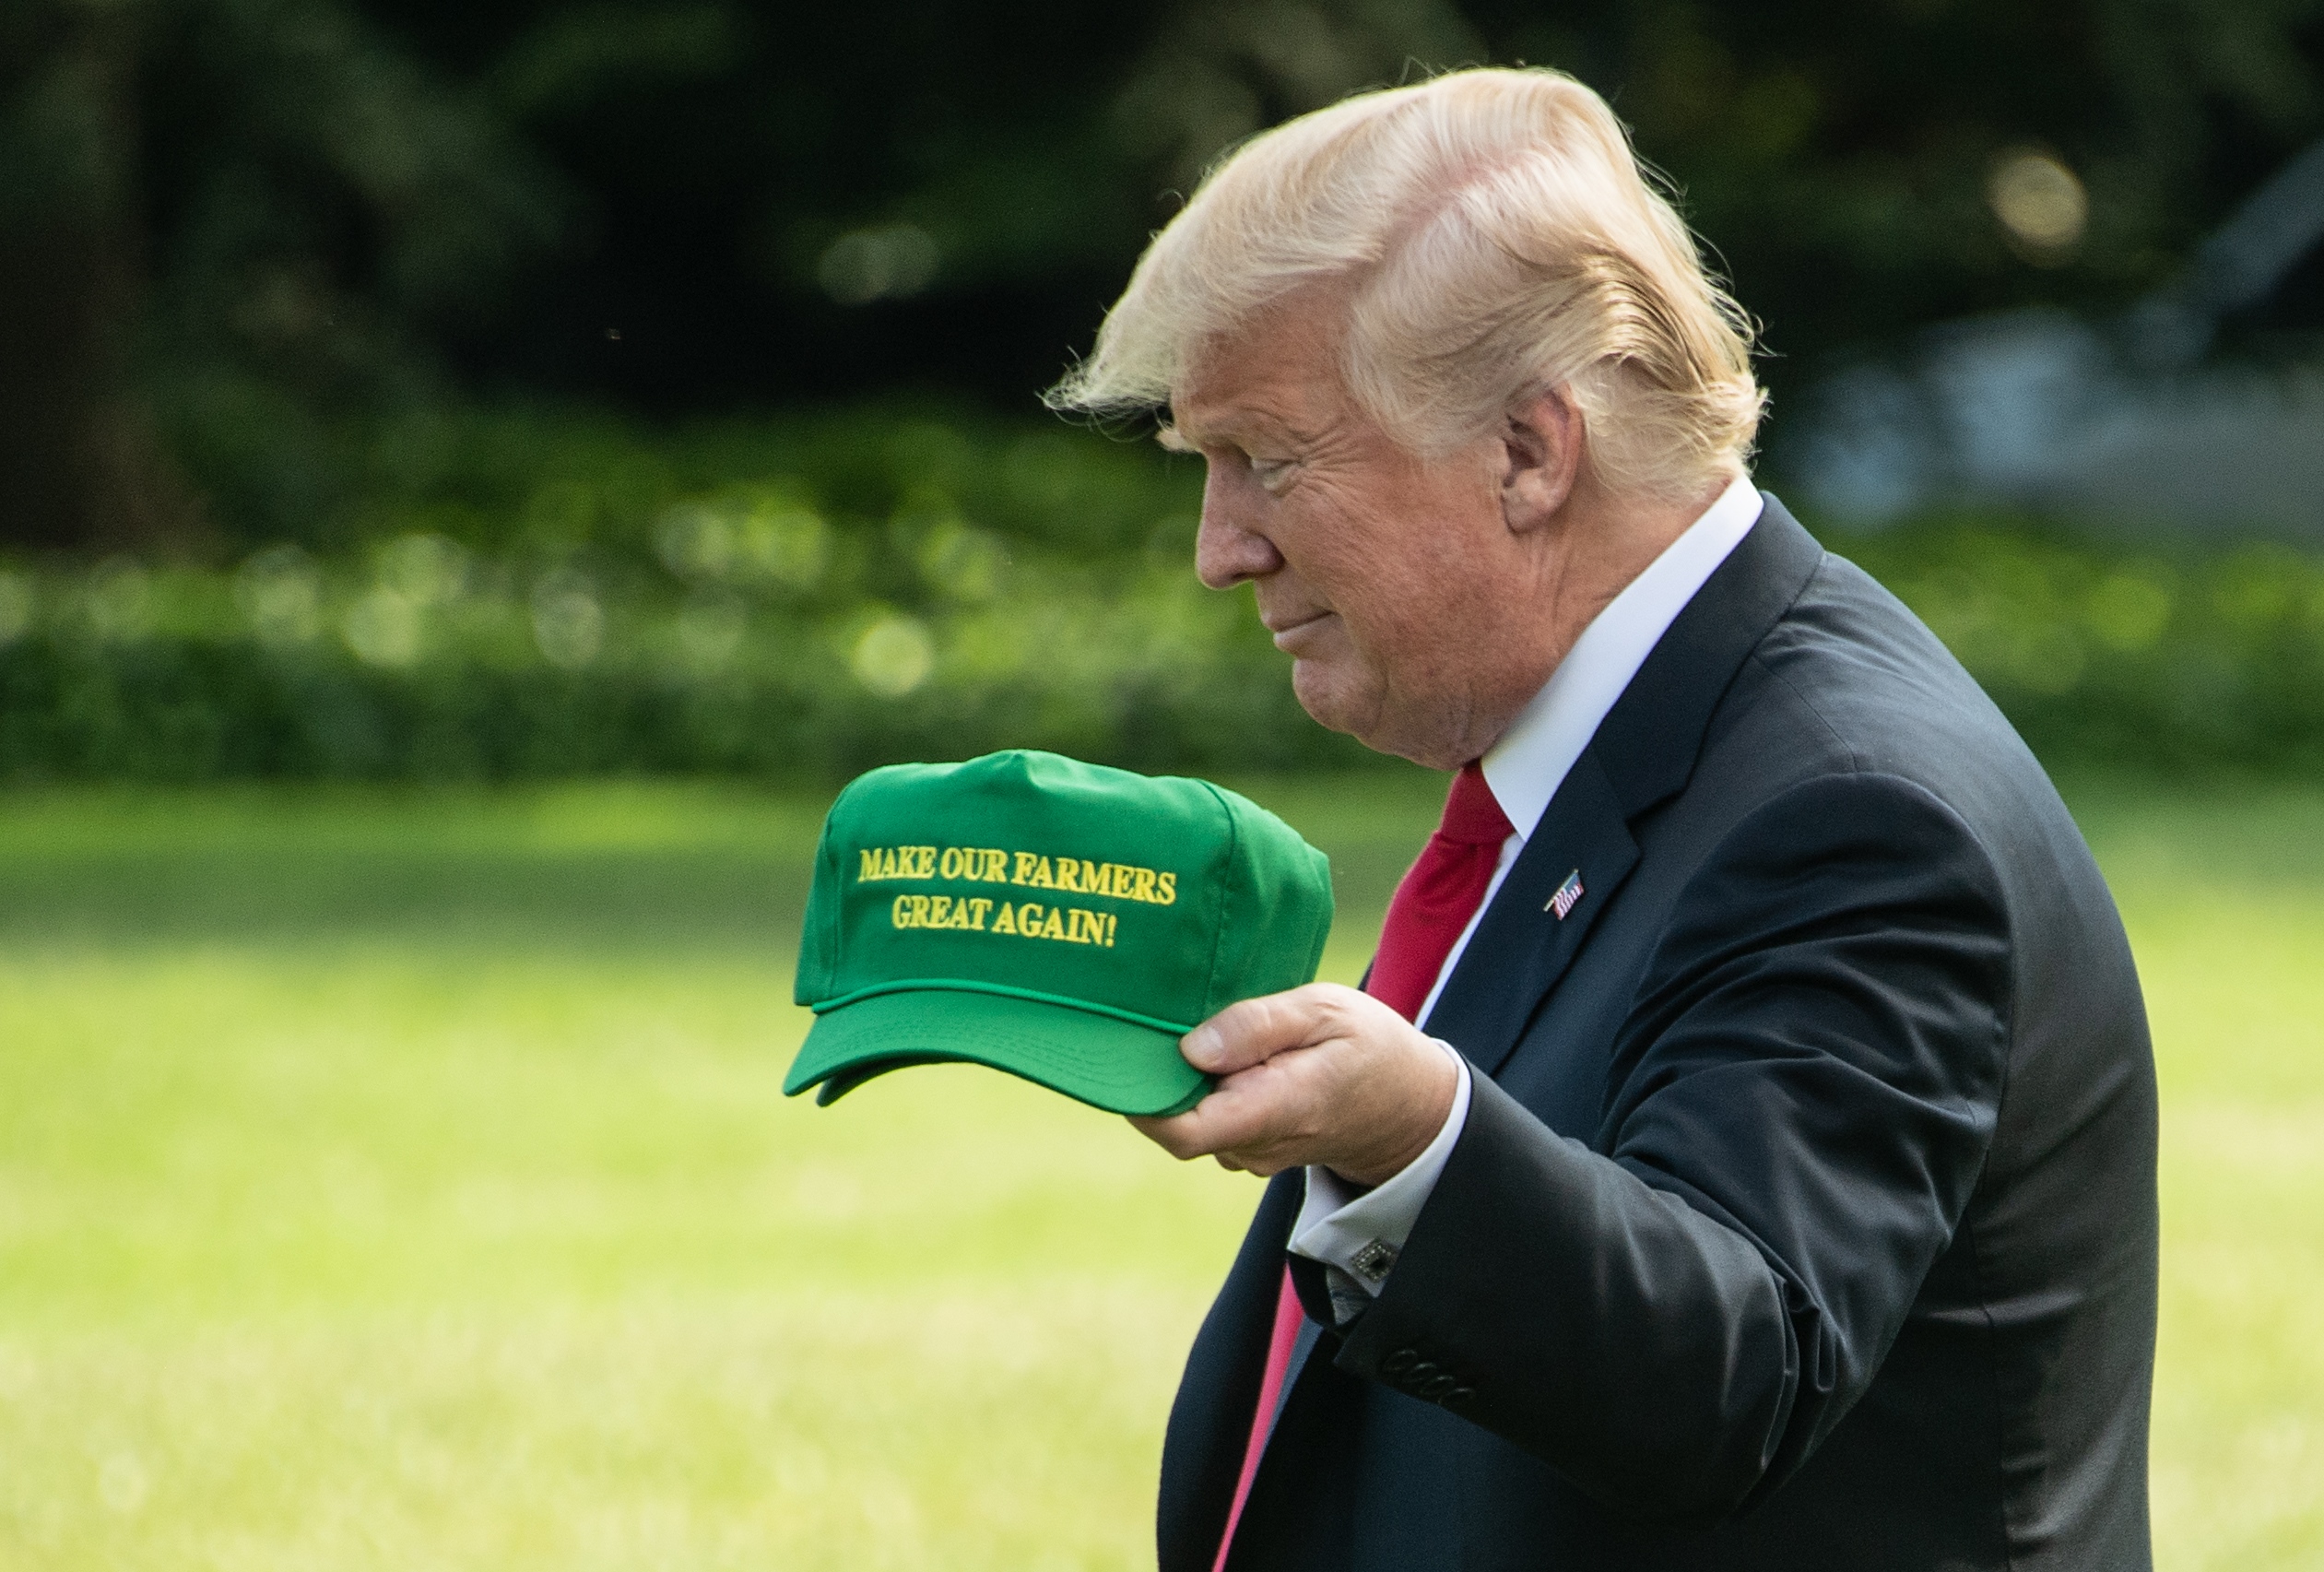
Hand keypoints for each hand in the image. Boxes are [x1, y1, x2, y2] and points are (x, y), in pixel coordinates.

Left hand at [1129, 983, 1458, 1186]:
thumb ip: (1260, 1026)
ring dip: (1183, 1079)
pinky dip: (1203, 1086)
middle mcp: (1256, 1143)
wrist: (1410, 1106)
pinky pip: (1210, 1117)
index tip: (1125, 1055)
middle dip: (1157, 1076)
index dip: (1142, 1101)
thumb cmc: (1370, 1048)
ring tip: (1192, 1024)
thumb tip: (1192, 1048)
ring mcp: (1251, 1151)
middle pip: (1176, 1122)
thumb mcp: (1326, 1011)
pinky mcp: (1250, 1144)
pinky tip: (1216, 1049)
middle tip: (1152, 1017)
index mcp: (1275, 1107)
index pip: (1186, 1131)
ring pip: (1192, 1118)